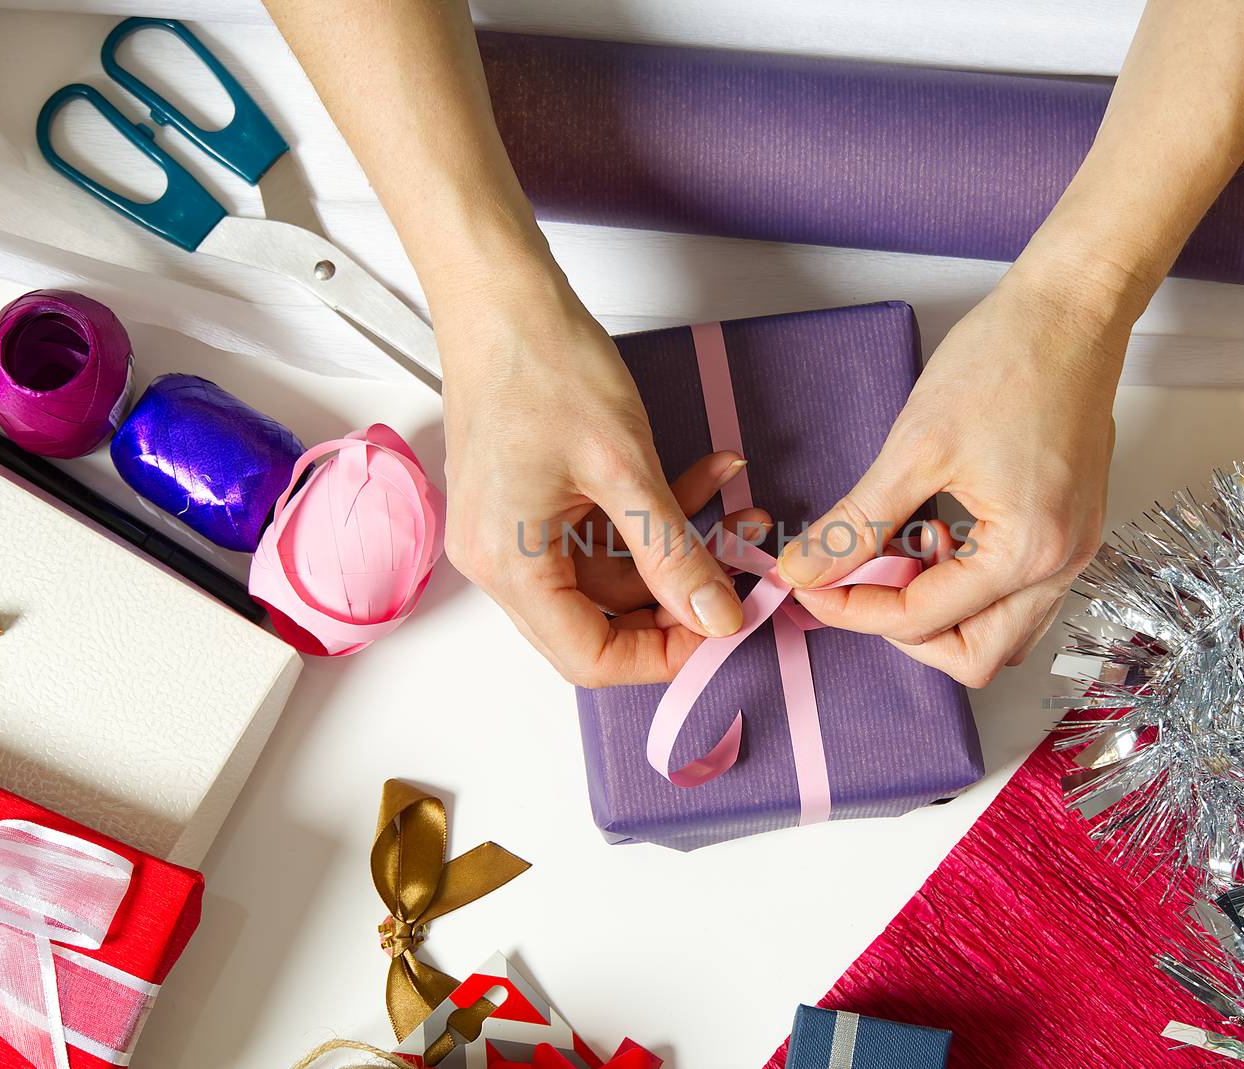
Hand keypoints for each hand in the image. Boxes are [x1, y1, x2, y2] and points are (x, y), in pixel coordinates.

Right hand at [438, 272, 760, 686]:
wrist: (501, 294)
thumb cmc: (542, 363)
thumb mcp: (624, 467)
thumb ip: (671, 553)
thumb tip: (715, 617)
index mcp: (510, 565)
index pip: (589, 657)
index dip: (662, 656)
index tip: (722, 627)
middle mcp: (501, 559)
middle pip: (602, 621)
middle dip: (680, 598)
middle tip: (741, 572)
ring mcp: (515, 529)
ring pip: (612, 573)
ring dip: (678, 547)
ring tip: (742, 513)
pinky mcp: (533, 500)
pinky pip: (603, 532)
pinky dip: (655, 514)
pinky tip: (710, 476)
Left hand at [778, 259, 1131, 687]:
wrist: (1070, 310)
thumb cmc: (1006, 361)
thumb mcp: (915, 447)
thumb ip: (857, 522)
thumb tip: (804, 569)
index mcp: (1027, 552)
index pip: (925, 621)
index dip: (853, 609)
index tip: (809, 583)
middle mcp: (1061, 565)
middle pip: (975, 655)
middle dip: (903, 630)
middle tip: (853, 582)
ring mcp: (1073, 550)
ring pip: (999, 632)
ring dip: (939, 612)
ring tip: (896, 554)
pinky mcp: (1069, 529)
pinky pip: (1015, 593)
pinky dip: (966, 584)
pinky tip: (931, 535)